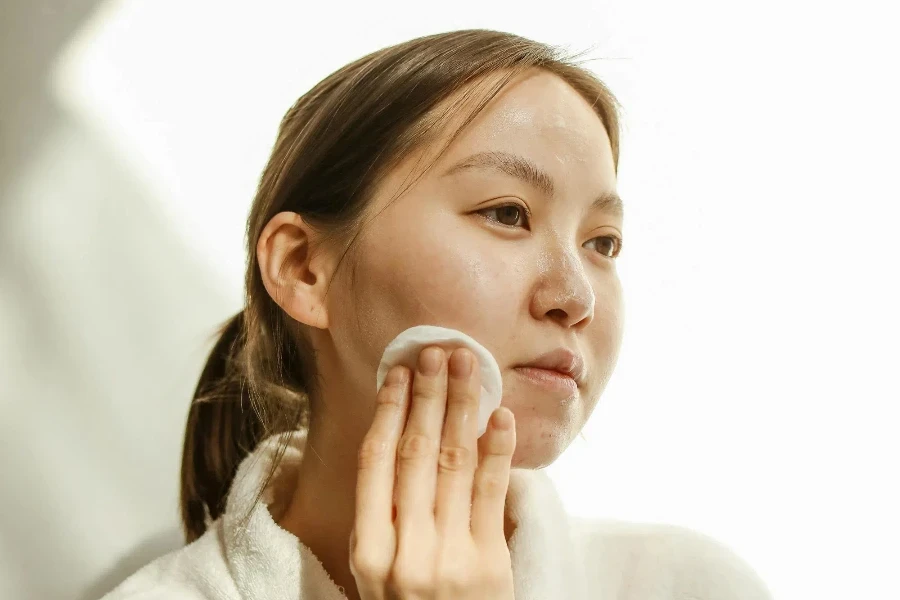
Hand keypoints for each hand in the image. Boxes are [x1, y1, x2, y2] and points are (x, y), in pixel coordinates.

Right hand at [350, 345, 516, 599]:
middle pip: (414, 453)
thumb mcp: (382, 572)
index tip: (398, 372)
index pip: (375, 463)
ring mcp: (447, 558)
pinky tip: (499, 415)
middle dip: (427, 396)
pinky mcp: (489, 565)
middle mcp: (402, 551)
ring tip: (469, 367)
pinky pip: (491, 493)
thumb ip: (388, 517)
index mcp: (367, 550)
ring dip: (461, 407)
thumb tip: (403, 438)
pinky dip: (496, 450)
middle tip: (436, 352)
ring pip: (453, 463)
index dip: (388, 412)